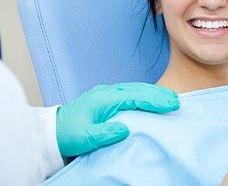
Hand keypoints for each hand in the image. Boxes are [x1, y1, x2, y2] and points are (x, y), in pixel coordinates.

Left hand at [56, 82, 178, 156]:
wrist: (51, 130)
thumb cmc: (67, 135)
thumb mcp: (84, 138)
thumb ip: (105, 133)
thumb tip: (125, 128)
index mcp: (104, 99)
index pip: (135, 96)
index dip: (154, 100)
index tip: (170, 105)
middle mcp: (107, 92)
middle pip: (139, 89)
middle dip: (159, 94)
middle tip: (177, 101)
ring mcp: (107, 93)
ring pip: (135, 88)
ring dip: (153, 92)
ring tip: (170, 98)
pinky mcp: (106, 98)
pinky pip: (130, 92)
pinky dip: (144, 94)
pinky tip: (152, 98)